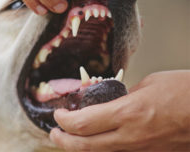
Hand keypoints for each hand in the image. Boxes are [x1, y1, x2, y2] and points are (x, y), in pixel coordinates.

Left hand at [50, 70, 189, 151]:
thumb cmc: (185, 92)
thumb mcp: (149, 84)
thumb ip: (124, 95)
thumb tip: (109, 101)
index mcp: (128, 113)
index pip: (82, 123)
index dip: (64, 120)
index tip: (59, 113)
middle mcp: (130, 136)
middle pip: (85, 146)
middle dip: (63, 140)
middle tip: (54, 133)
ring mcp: (140, 150)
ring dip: (79, 147)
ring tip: (69, 139)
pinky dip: (100, 149)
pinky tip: (96, 142)